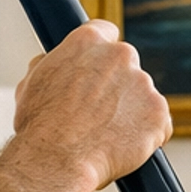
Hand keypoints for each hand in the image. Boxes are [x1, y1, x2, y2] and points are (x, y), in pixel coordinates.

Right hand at [6, 21, 170, 191]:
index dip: (101, 54)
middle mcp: (120, 55)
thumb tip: (51, 62)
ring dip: (131, 111)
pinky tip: (123, 146)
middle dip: (117, 85)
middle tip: (98, 111)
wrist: (58, 159)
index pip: (106, 32)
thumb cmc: (40, 125)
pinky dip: (146, 135)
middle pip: (126, 65)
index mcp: (88, 41)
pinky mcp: (158, 113)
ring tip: (106, 135)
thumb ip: (50, 65)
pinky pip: (158, 124)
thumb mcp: (31, 83)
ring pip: (141, 96)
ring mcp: (143, 84)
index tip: (99, 68)